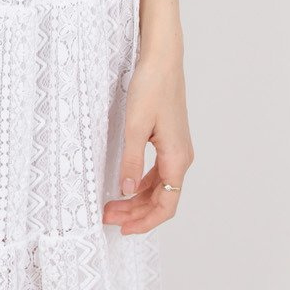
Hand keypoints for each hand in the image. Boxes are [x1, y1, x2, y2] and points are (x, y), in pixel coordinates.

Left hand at [101, 45, 193, 234]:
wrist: (163, 60)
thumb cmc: (151, 87)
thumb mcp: (134, 126)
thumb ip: (131, 161)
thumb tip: (125, 191)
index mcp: (177, 158)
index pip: (166, 205)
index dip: (146, 222)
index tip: (123, 229)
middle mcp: (181, 157)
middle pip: (162, 199)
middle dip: (136, 212)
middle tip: (108, 217)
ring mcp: (177, 149)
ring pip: (160, 187)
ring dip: (137, 199)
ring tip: (112, 206)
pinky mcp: (170, 141)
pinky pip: (158, 172)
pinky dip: (142, 184)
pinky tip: (125, 185)